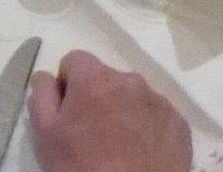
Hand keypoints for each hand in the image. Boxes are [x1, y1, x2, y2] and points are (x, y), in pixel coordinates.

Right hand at [29, 49, 195, 171]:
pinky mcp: (180, 125)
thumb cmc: (82, 167)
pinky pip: (158, 116)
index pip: (75, 61)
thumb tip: (48, 77)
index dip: (68, 85)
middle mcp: (130, 80)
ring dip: (125, 112)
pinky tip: (142, 154)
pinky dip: (149, 129)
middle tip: (93, 135)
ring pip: (134, 97)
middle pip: (107, 79)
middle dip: (99, 99)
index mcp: (95, 78)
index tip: (70, 113)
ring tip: (120, 148)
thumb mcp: (45, 134)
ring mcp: (160, 102)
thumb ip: (42, 94)